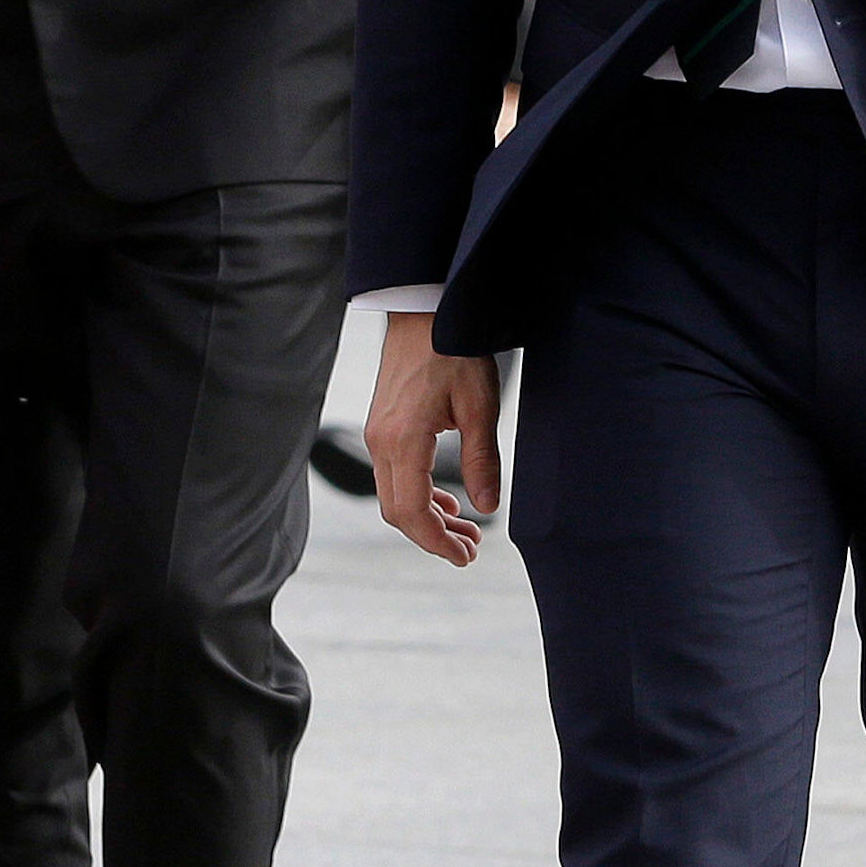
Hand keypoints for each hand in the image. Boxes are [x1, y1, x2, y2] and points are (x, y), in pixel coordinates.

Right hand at [366, 311, 501, 563]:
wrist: (423, 310)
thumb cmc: (453, 351)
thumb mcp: (479, 406)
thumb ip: (482, 460)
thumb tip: (487, 508)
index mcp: (403, 441)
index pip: (411, 512)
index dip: (438, 542)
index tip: (465, 556)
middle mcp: (381, 442)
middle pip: (397, 511)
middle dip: (433, 537)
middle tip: (471, 549)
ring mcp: (377, 434)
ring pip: (393, 495)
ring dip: (427, 518)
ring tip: (466, 529)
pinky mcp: (383, 427)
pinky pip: (393, 476)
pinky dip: (419, 496)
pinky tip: (447, 500)